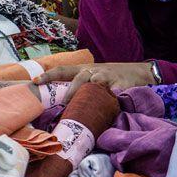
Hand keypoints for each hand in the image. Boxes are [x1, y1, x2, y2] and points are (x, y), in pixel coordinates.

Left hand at [36, 62, 154, 101]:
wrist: (141, 73)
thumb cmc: (114, 79)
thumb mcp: (97, 78)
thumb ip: (82, 88)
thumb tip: (62, 106)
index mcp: (86, 69)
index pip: (63, 70)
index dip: (49, 75)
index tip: (35, 81)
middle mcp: (95, 71)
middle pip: (78, 78)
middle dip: (70, 93)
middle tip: (64, 106)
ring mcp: (108, 77)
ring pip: (93, 85)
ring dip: (87, 96)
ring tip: (84, 107)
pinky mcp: (121, 86)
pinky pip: (111, 95)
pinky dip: (109, 102)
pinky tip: (109, 107)